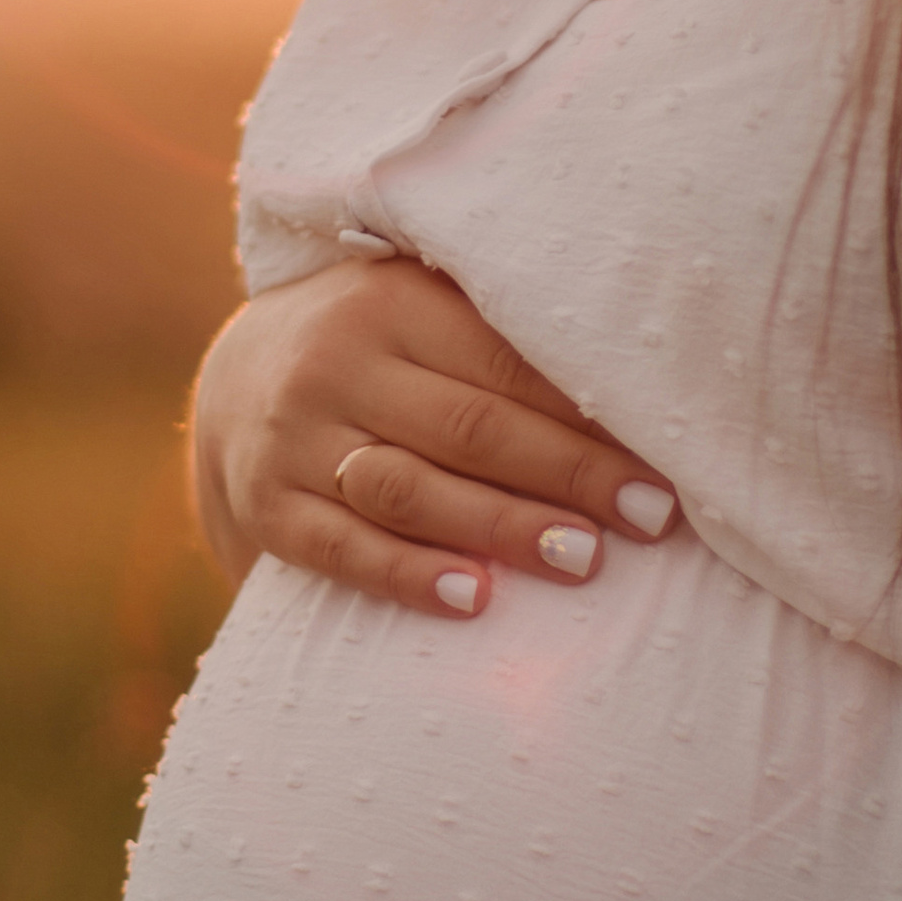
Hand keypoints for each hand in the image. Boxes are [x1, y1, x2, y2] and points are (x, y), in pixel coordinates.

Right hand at [189, 257, 677, 616]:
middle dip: (569, 476)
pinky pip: (342, 547)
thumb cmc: (381, 348)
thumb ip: (508, 343)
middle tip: (648, 518)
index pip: (507, 364)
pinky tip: (473, 598)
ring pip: (410, 489)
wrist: (238, 378)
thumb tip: (644, 403)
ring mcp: (295, 438)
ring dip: (502, 527)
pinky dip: (408, 575)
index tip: (663, 463)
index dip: (589, 418)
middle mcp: (338, 363)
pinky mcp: (268, 506)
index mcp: (395, 303)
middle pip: (470, 428)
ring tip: (583, 561)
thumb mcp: (426, 312)